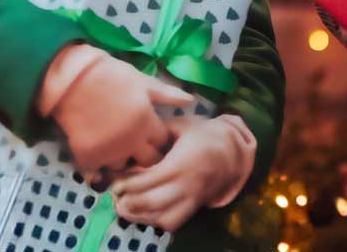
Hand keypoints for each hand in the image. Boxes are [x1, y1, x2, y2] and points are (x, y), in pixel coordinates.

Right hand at [48, 55, 192, 180]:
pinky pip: (97, 173)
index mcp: (147, 122)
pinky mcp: (88, 157)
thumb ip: (167, 94)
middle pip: (148, 162)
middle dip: (146, 157)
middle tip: (137, 148)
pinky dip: (97, 168)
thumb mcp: (142, 81)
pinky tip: (96, 156)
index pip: (163, 143)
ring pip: (123, 168)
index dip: (159, 140)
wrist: (72, 78)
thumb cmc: (110, 75)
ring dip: (121, 162)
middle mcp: (131, 142)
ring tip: (115, 150)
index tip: (153, 136)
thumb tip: (191, 100)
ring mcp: (109, 152)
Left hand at [110, 114, 255, 229]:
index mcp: (180, 163)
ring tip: (123, 206)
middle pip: (151, 202)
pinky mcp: (193, 208)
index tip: (114, 182)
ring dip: (139, 215)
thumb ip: (160, 129)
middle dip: (129, 202)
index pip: (149, 180)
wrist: (232, 154)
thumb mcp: (183, 125)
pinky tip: (143, 212)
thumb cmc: (203, 135)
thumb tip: (136, 131)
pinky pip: (172, 222)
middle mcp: (185, 185)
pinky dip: (155, 221)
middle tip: (114, 196)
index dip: (128, 184)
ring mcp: (191, 199)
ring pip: (161, 217)